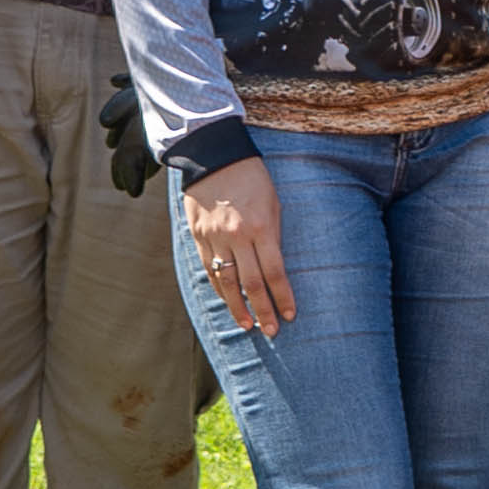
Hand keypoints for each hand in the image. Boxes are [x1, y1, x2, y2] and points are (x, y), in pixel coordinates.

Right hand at [182, 156, 295, 336]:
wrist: (214, 158)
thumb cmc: (252, 179)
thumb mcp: (273, 204)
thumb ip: (273, 236)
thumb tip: (276, 267)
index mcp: (260, 228)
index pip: (275, 273)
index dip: (283, 297)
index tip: (290, 315)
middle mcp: (236, 237)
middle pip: (251, 284)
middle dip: (263, 310)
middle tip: (272, 331)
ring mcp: (214, 239)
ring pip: (227, 282)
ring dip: (238, 307)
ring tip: (248, 325)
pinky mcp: (198, 237)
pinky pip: (210, 270)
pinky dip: (220, 289)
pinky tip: (228, 302)